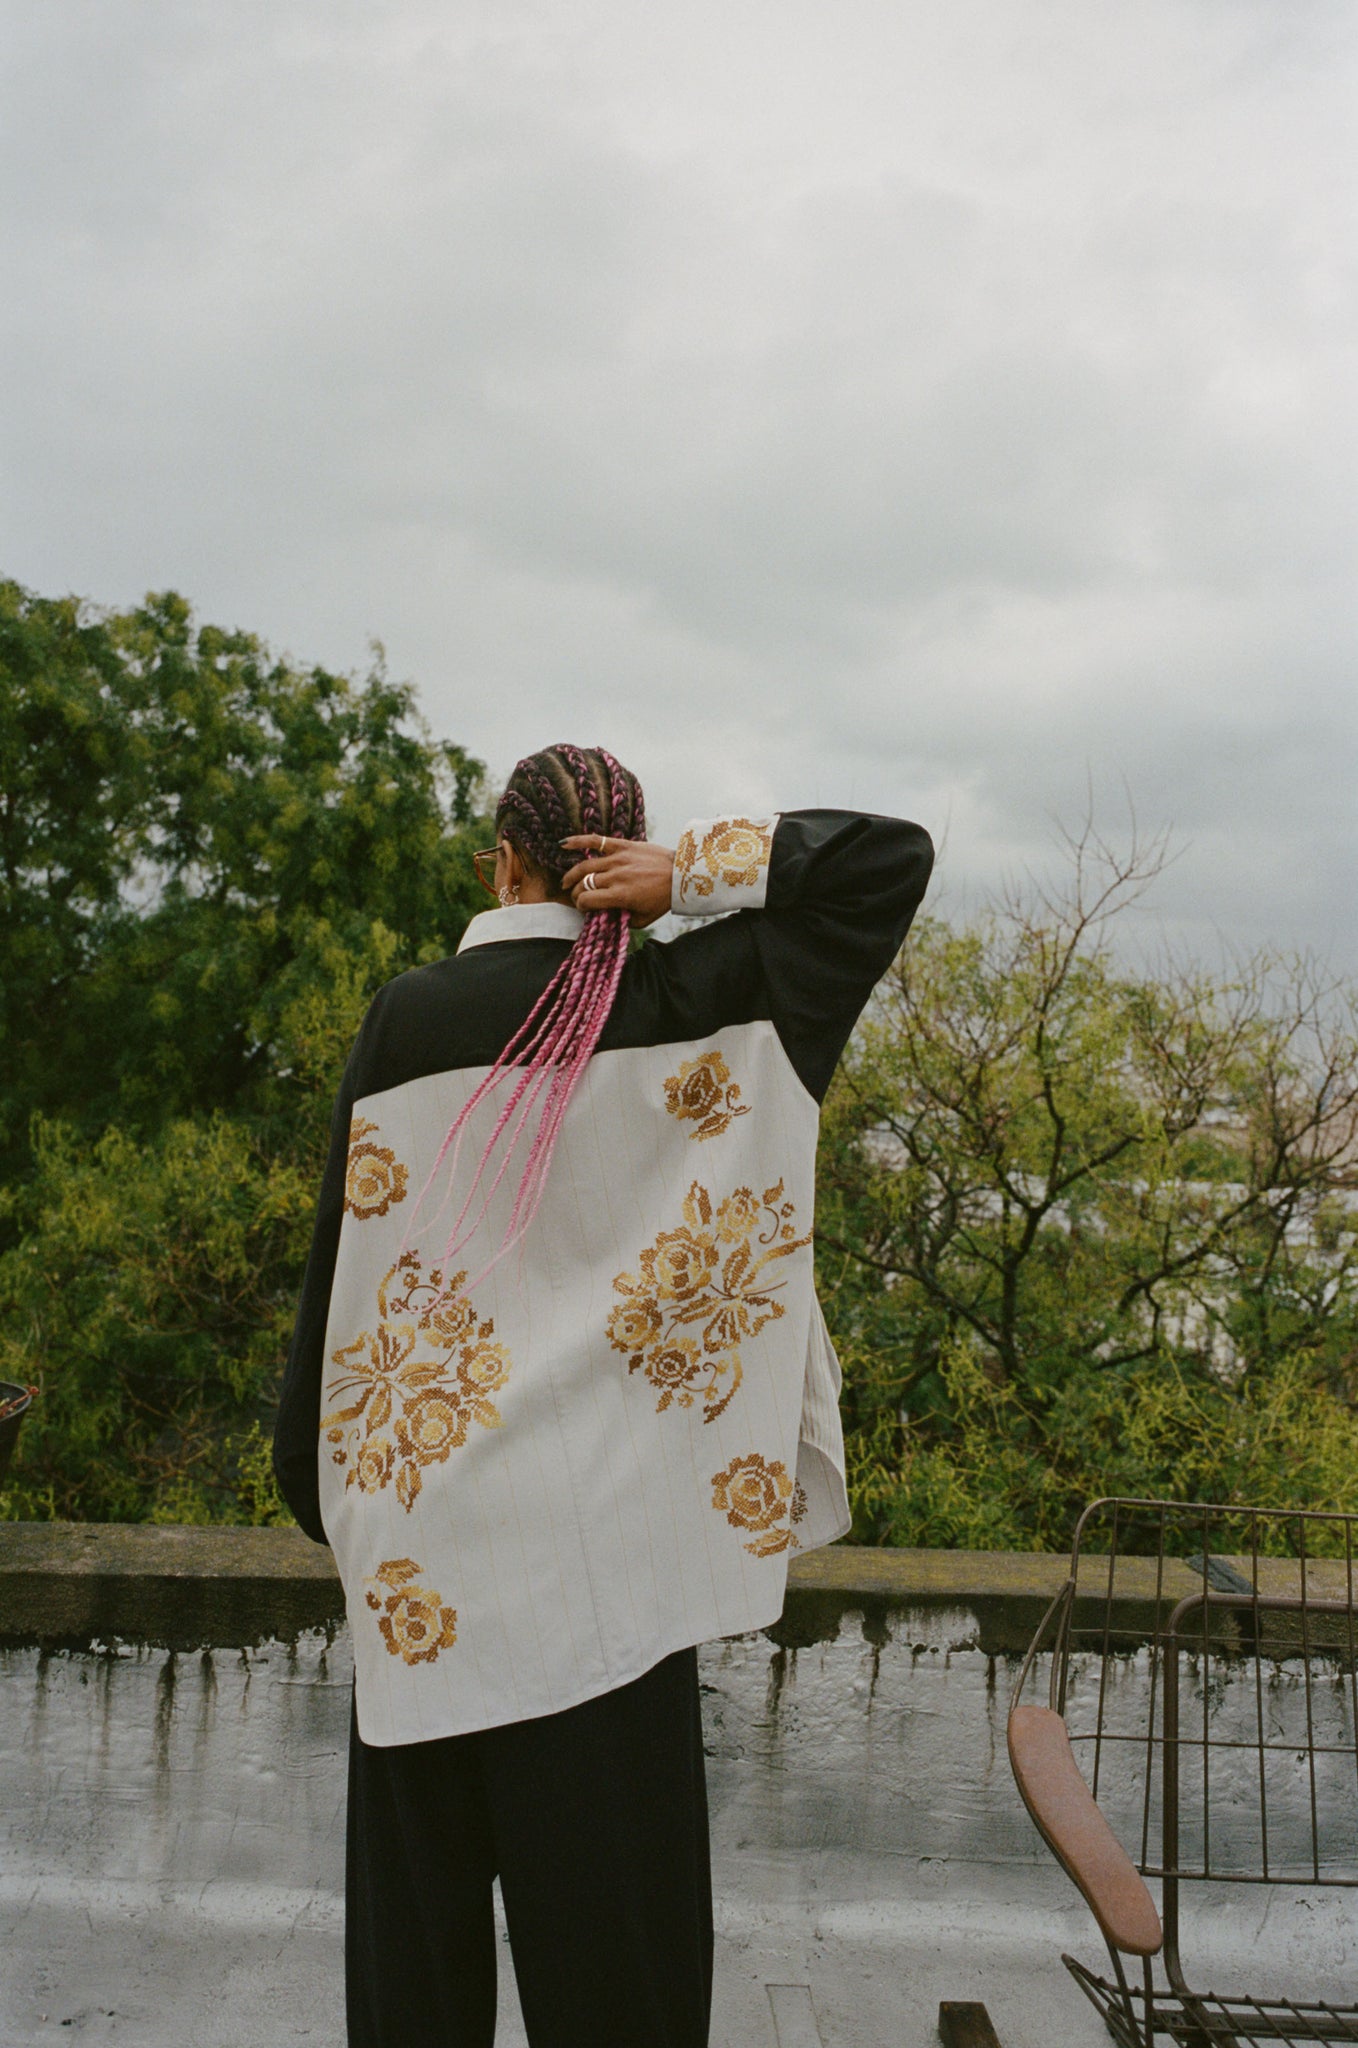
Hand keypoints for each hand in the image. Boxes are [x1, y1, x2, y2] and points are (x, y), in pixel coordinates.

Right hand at [560, 836, 674, 926]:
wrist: (681, 874)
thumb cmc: (663, 899)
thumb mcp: (644, 918)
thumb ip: (623, 920)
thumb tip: (607, 918)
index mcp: (620, 895)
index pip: (586, 900)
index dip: (580, 906)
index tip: (584, 908)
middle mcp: (615, 876)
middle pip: (583, 884)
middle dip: (576, 893)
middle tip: (577, 897)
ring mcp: (618, 859)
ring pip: (584, 866)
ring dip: (572, 875)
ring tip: (566, 882)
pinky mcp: (623, 846)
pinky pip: (596, 841)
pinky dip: (578, 841)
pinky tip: (563, 845)